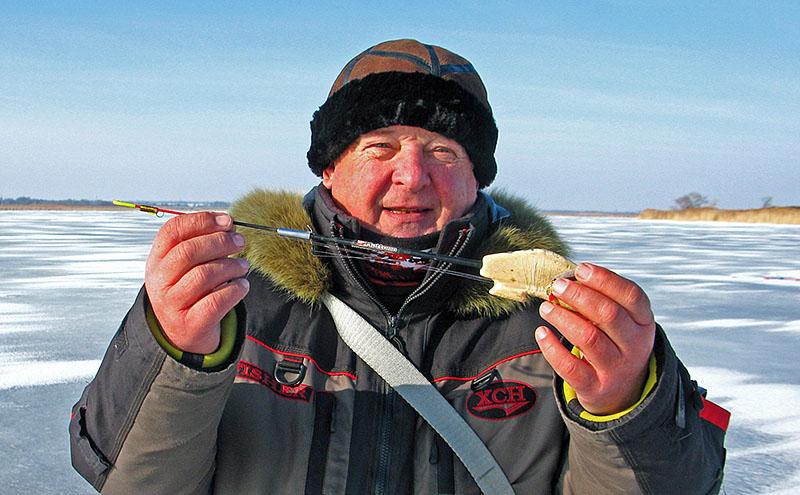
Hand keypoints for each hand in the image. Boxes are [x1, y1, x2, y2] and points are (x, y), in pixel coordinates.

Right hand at [144, 212, 249, 353]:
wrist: (180, 334)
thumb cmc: (188, 292)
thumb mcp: (185, 267)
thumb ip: (201, 245)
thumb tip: (228, 224)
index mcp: (157, 260)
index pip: (172, 231)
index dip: (202, 221)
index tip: (227, 220)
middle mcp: (160, 281)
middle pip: (188, 251)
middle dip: (220, 242)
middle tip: (240, 241)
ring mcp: (172, 304)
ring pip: (203, 275)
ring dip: (230, 266)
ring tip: (243, 265)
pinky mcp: (189, 324)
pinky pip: (215, 302)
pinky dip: (234, 290)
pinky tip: (242, 285)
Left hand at [534, 263, 654, 414]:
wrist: (622, 393)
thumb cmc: (614, 345)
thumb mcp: (620, 323)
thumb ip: (601, 301)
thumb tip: (569, 279)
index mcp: (643, 323)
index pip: (632, 296)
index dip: (605, 279)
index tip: (581, 269)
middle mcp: (635, 346)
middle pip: (608, 314)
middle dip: (579, 295)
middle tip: (558, 286)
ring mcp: (616, 369)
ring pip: (588, 338)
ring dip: (563, 318)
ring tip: (546, 307)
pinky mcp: (595, 387)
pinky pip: (570, 367)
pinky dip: (552, 347)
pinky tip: (542, 333)